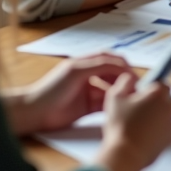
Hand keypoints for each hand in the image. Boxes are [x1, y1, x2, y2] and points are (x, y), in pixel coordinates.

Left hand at [11, 54, 132, 134]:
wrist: (35, 112)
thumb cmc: (52, 89)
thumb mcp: (76, 71)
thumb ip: (99, 65)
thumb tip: (121, 64)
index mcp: (85, 63)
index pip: (110, 58)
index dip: (123, 64)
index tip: (132, 74)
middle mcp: (89, 76)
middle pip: (113, 73)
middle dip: (125, 78)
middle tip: (136, 87)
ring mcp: (88, 92)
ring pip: (111, 89)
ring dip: (120, 92)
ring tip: (130, 98)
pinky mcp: (88, 108)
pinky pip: (105, 105)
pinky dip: (114, 105)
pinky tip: (119, 108)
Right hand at [96, 71, 170, 170]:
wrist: (125, 154)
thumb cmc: (120, 125)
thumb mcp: (115, 97)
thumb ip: (124, 81)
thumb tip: (130, 77)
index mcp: (158, 93)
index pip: (164, 82)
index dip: (152, 86)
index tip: (143, 91)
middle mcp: (169, 107)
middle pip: (169, 98)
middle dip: (158, 100)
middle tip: (140, 107)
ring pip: (168, 115)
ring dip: (159, 116)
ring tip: (141, 122)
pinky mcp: (170, 139)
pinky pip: (166, 130)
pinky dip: (159, 130)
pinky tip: (144, 134)